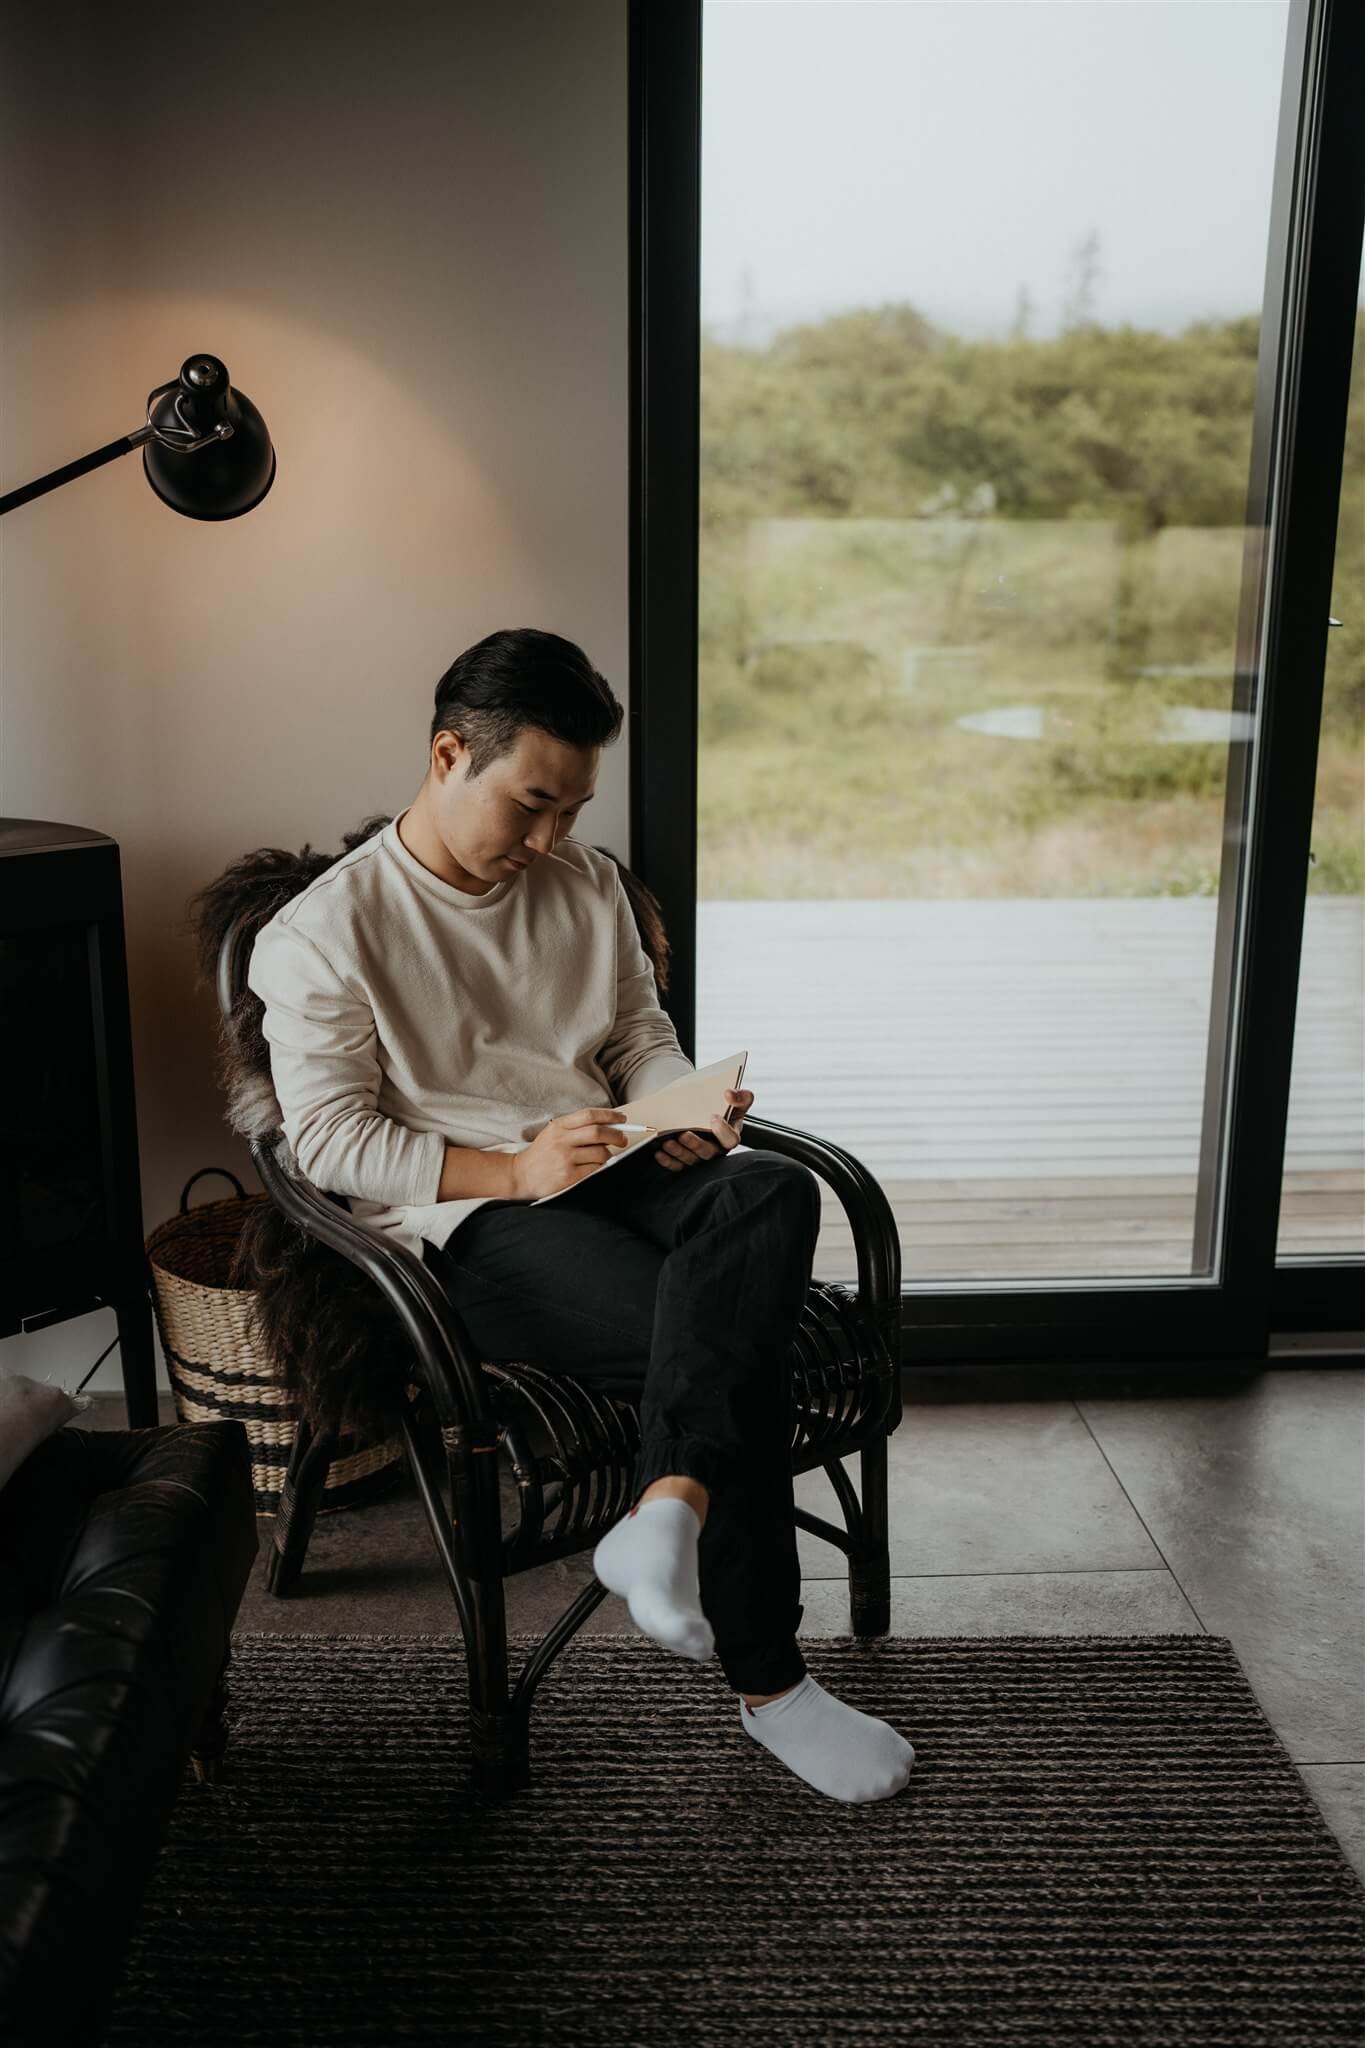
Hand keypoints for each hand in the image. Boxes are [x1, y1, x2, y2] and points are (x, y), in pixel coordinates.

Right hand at [510, 1107, 636, 1200]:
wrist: (520, 1175)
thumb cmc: (541, 1154)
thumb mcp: (553, 1133)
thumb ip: (576, 1128)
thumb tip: (609, 1127)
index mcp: (559, 1126)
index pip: (589, 1115)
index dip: (609, 1115)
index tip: (622, 1119)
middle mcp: (562, 1140)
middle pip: (598, 1132)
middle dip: (617, 1135)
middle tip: (623, 1139)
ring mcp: (565, 1158)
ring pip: (600, 1152)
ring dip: (608, 1154)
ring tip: (604, 1156)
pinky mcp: (569, 1176)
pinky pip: (595, 1169)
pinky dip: (600, 1167)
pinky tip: (595, 1166)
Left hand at [655, 1088, 752, 1171]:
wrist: (704, 1112)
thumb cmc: (721, 1109)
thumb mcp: (735, 1100)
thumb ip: (741, 1096)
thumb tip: (729, 1094)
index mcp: (730, 1135)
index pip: (731, 1139)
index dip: (723, 1130)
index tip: (713, 1117)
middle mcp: (716, 1148)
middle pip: (708, 1152)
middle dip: (695, 1144)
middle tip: (683, 1134)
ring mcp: (700, 1156)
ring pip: (691, 1160)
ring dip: (678, 1152)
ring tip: (667, 1143)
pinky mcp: (686, 1161)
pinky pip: (678, 1166)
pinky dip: (668, 1161)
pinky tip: (660, 1153)